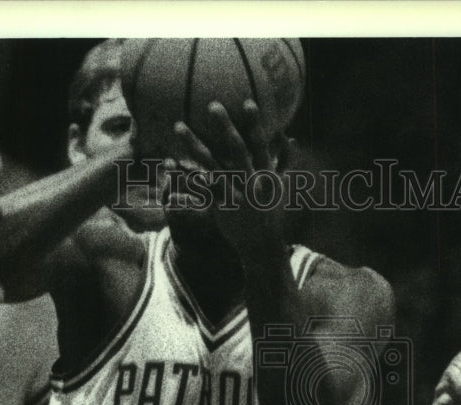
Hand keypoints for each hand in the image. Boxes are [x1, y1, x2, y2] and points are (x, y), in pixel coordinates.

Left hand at [171, 101, 290, 260]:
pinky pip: (199, 188)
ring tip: (179, 126)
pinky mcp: (219, 207)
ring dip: (194, 145)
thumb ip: (284, 161)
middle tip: (212, 105)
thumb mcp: (281, 187)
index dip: (255, 125)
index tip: (247, 102)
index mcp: (265, 174)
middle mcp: (250, 182)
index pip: (261, 145)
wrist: (262, 246)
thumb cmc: (271, 213)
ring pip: (212, 166)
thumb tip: (291, 138)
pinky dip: (184, 175)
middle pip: (236, 150)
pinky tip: (169, 163)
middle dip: (225, 128)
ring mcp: (234, 195)